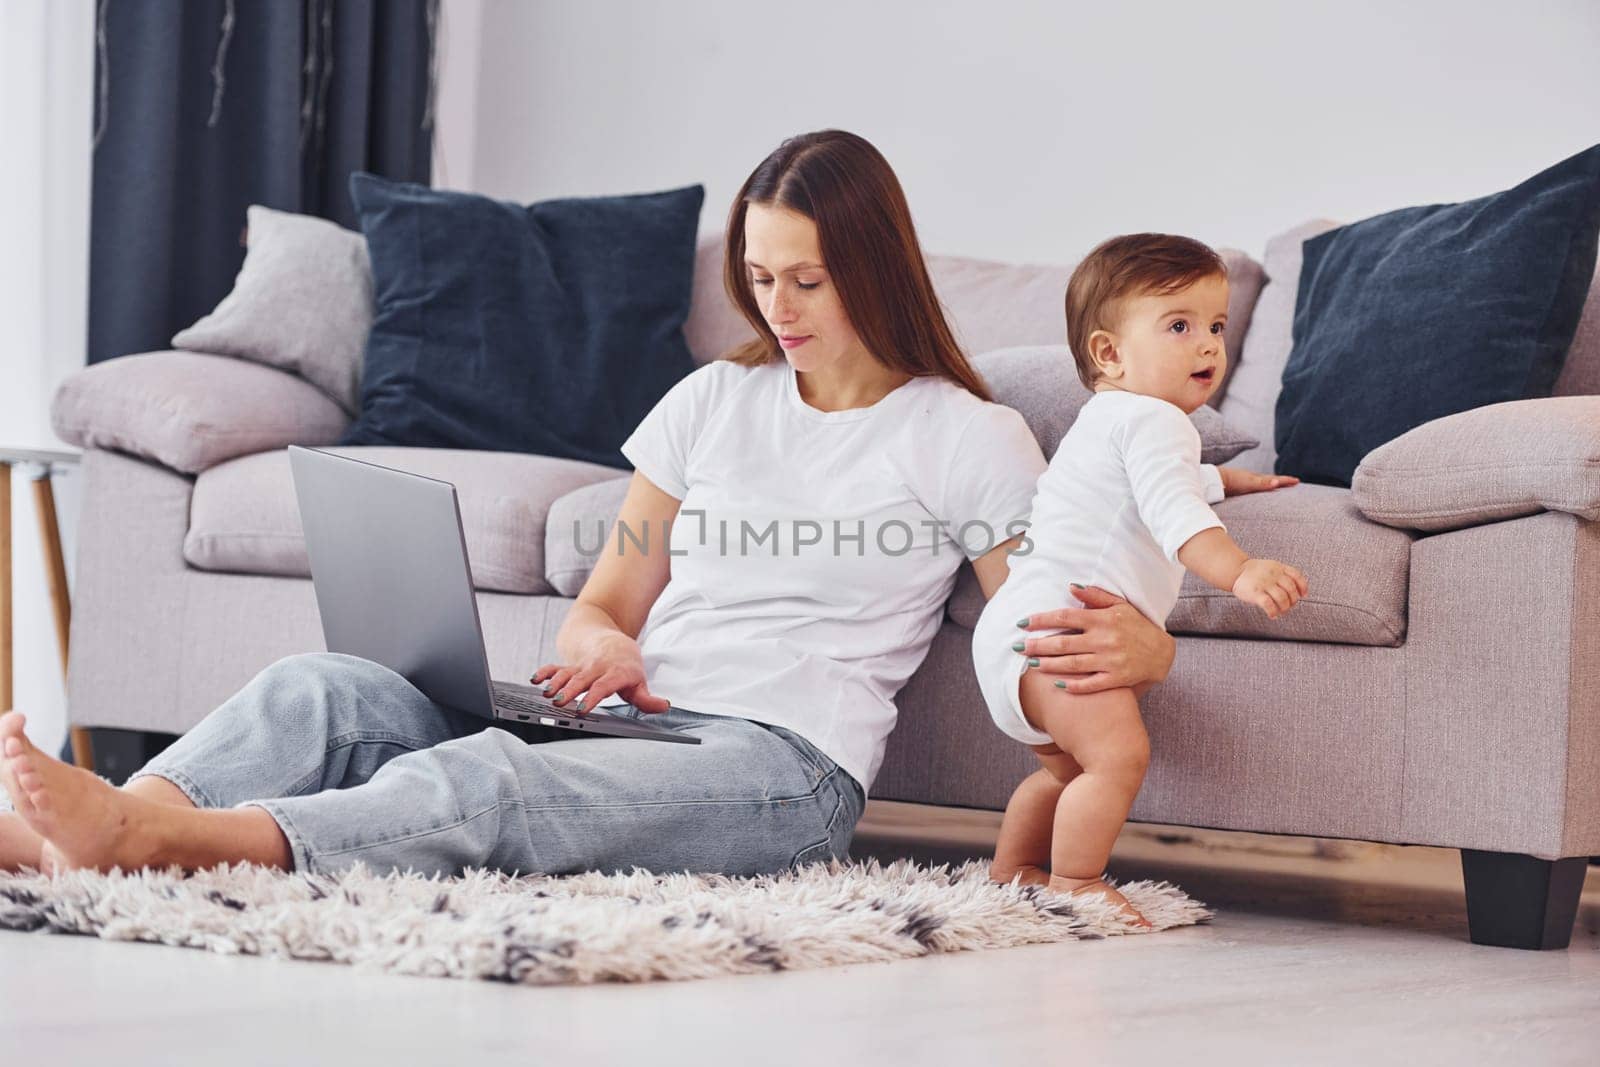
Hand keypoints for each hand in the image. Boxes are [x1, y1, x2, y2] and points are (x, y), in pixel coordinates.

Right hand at [530, 631, 670, 713]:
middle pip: (581, 680)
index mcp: (614, 674)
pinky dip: (544, 672)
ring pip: (566, 673)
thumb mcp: (639, 682)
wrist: (613, 642)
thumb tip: (664, 706)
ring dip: (555, 683)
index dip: (593, 697)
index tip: (582, 709)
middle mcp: (596, 669)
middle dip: (569, 691)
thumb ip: (647, 698)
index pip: (603, 686)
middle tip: (558, 703)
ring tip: (545, 694)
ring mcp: (581, 667)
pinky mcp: (569, 666)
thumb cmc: (627, 667)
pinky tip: (534, 680)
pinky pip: (555, 667)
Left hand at [1015, 585, 1174, 694]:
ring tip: (1031, 663)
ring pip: (1072, 664)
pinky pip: (1091, 684)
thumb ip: (1094, 596)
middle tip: (1018, 647)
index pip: (1065, 617)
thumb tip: (1070, 587)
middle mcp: (1104, 640)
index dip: (1041, 620)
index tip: (1022, 623)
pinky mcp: (1116, 679)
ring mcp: (1110, 661)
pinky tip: (1057, 683)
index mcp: (1103, 619)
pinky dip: (1074, 685)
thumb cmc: (1137, 626)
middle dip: (1038, 645)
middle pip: (1063, 643)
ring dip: (1048, 664)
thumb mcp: (1120, 605)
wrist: (1162, 653)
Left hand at [1217, 467, 1298, 496]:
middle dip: (1281, 482)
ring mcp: (1244, 482)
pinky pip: (1253, 487)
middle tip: (1292, 483)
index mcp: (1257, 479)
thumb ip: (1263, 483)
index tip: (1297, 481)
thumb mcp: (1249, 483)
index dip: (1286, 481)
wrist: (1213, 480)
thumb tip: (1277, 481)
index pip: (1275, 479)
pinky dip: (1259, 488)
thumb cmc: (1231, 481)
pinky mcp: (1237, 487)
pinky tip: (1256, 492)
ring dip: (1271, 484)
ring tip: (1277, 487)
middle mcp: (1252, 479)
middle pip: (1270, 480)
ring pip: (1261, 483)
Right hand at [1232, 558, 1307, 618]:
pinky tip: (1273, 615)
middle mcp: (1273, 574)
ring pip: (1282, 598)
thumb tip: (1300, 593)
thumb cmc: (1256, 572)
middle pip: (1291, 590)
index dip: (1302, 587)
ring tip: (1281, 611)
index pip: (1297, 576)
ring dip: (1284, 608)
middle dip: (1293, 601)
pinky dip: (1273, 612)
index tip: (1303, 595)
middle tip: (1289, 606)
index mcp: (1279, 567)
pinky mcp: (1255, 592)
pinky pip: (1269, 604)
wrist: (1236, 570)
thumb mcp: (1272, 567)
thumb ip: (1285, 575)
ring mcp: (1264, 583)